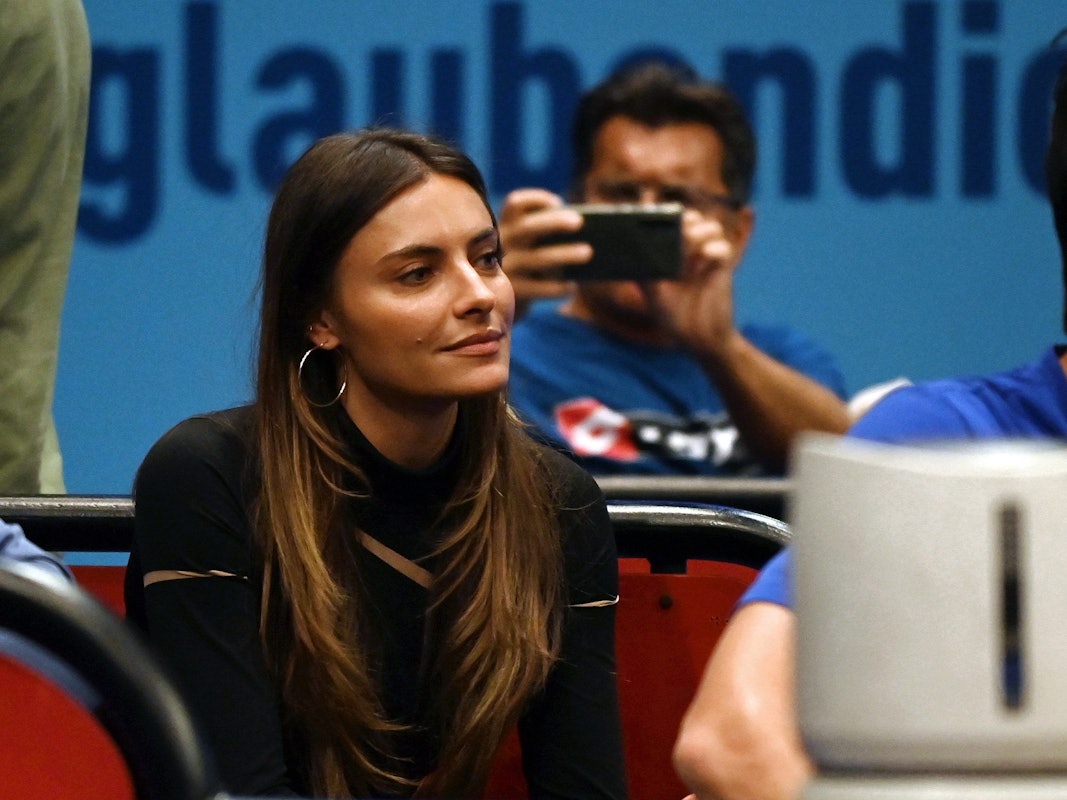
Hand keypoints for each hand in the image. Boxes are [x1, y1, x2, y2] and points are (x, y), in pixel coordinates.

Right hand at [498, 188, 591, 308]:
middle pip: (526, 227)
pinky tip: (572, 287)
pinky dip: (556, 287)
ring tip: (588, 252)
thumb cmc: (525, 270)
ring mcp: (505, 268)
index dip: (536, 200)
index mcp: (505, 227)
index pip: (514, 204)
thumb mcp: (529, 249)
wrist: (498, 305)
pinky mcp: (511, 292)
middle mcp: (501, 244)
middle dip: (554, 222)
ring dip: (564, 253)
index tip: (559, 202)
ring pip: (536, 258)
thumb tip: (586, 238)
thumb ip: (547, 239)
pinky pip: (536, 288)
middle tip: (580, 222)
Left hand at [643, 208, 741, 356]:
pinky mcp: (722, 268)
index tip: (646, 198)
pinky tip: (708, 254)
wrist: (700, 339)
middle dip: (684, 218)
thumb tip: (633, 252)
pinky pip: (724, 248)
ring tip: (692, 238)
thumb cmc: (674, 318)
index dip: (654, 211)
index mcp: (667, 256)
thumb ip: (646, 272)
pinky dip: (716, 247)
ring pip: (709, 228)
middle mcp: (686, 254)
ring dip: (701, 229)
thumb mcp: (653, 295)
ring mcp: (704, 259)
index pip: (662, 227)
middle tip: (679, 222)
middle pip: (689, 221)